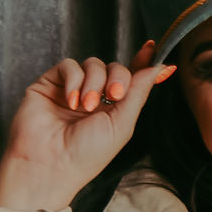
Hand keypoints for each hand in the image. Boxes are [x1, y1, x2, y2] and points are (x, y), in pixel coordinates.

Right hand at [0, 41, 176, 210]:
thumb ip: (139, 92)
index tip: (152, 47)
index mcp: (114, 110)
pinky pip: (69, 65)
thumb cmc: (87, 154)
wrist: (50, 164)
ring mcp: (72, 89)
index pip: (131, 79)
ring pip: (93, 64)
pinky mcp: (50, 84)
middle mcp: (94, 98)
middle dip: (117, 78)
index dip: (142, 63)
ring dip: (93, 82)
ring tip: (86, 106)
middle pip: (114, 68)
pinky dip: (73, 80)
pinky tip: (71, 100)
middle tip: (112, 96)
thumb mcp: (123, 123)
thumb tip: (160, 66)